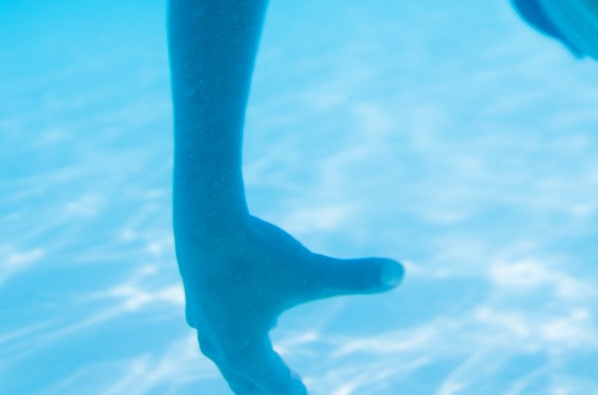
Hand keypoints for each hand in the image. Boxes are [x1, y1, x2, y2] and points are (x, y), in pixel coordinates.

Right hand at [176, 211, 402, 393]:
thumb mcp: (311, 270)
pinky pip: (210, 327)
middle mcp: (219, 344)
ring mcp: (204, 321)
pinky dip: (225, 335)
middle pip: (246, 381)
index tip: (304, 392)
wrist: (204, 221)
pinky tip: (226, 326)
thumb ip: (355, 277)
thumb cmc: (258, 253)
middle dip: (266, 389)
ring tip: (259, 370)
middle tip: (288, 391)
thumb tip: (400, 273)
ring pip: (224, 356)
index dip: (293, 390)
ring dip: (244, 368)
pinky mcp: (197, 296)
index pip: (274, 384)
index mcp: (246, 351)